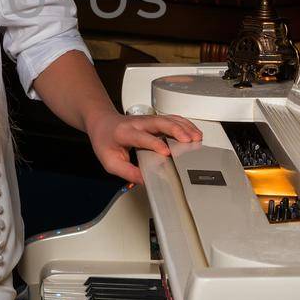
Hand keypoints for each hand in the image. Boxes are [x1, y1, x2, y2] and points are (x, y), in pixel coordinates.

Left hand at [86, 109, 201, 184]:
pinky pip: (172, 119)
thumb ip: (127, 172)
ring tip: (197, 137)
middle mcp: (138, 123)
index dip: (154, 144)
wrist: (102, 123)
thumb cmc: (105, 140)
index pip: (142, 137)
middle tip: (189, 140)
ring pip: (168, 118)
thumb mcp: (110, 161)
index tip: (166, 153)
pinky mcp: (154, 120)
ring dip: (184, 126)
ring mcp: (147, 120)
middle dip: (176, 130)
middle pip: (159, 122)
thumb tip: (144, 181)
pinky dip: (185, 124)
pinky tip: (194, 132)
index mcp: (125, 133)